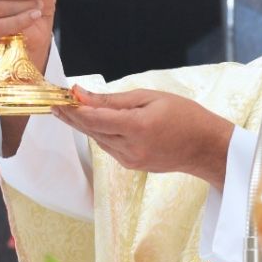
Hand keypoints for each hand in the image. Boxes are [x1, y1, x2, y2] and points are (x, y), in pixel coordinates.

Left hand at [52, 87, 234, 187]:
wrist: (206, 147)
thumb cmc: (185, 116)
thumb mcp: (151, 98)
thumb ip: (115, 100)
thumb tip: (84, 96)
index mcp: (136, 128)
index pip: (94, 119)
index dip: (73, 109)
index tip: (60, 96)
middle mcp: (130, 148)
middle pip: (91, 131)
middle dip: (71, 116)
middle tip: (55, 102)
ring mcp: (130, 160)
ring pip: (98, 139)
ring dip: (82, 125)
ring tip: (67, 109)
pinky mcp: (132, 165)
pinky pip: (108, 147)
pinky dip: (99, 133)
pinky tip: (92, 122)